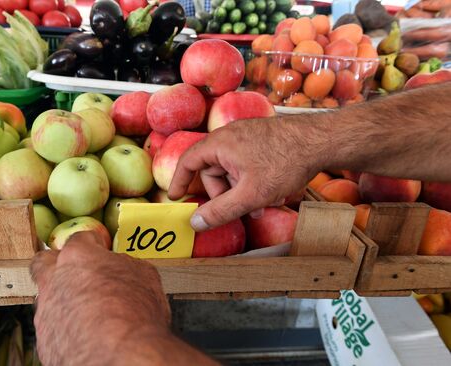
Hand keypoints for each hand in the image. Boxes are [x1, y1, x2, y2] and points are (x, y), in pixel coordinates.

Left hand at [31, 231, 170, 365]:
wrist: (121, 357)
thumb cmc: (135, 315)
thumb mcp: (144, 275)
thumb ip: (125, 265)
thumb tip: (124, 269)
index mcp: (78, 257)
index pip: (80, 239)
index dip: (93, 243)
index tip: (99, 248)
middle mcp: (54, 281)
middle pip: (45, 263)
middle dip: (58, 265)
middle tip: (78, 272)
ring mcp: (46, 312)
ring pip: (47, 299)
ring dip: (64, 301)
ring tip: (90, 313)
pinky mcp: (44, 342)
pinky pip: (53, 329)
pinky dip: (67, 329)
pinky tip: (87, 335)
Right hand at [168, 118, 326, 230]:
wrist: (320, 140)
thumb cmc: (284, 164)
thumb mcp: (250, 195)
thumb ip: (220, 211)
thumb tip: (195, 223)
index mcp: (219, 144)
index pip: (188, 161)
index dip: (179, 181)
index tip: (176, 197)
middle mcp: (229, 135)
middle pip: (213, 170)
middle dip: (225, 194)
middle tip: (241, 211)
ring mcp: (246, 135)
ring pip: (232, 168)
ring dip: (242, 189)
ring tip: (263, 203)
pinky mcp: (260, 138)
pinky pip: (246, 162)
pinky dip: (252, 179)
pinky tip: (271, 190)